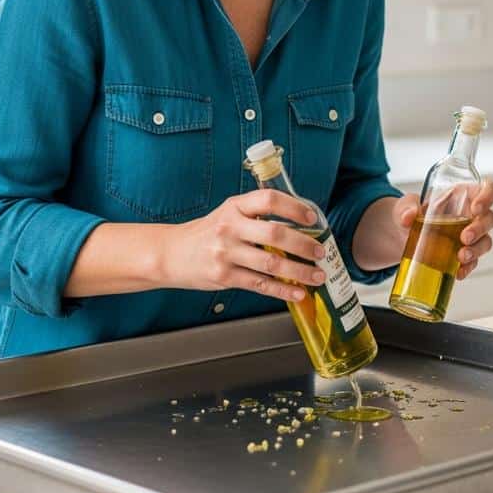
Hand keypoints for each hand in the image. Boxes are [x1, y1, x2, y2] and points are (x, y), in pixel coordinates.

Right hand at [158, 189, 327, 301]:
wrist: (171, 253)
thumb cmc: (207, 233)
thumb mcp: (228, 213)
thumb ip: (257, 215)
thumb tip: (299, 222)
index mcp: (234, 207)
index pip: (269, 200)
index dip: (294, 207)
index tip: (311, 217)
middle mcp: (230, 228)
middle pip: (275, 235)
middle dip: (303, 245)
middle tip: (321, 252)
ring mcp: (226, 253)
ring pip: (271, 264)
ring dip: (299, 272)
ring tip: (317, 275)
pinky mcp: (224, 277)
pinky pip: (260, 285)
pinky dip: (282, 290)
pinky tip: (298, 292)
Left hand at [393, 179, 492, 279]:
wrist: (401, 236)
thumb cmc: (410, 213)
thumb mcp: (404, 206)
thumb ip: (406, 208)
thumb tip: (408, 217)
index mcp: (463, 195)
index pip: (488, 188)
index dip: (488, 196)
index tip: (476, 208)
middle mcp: (471, 214)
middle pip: (489, 218)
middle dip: (480, 229)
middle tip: (464, 237)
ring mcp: (470, 235)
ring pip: (485, 241)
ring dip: (476, 250)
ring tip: (461, 257)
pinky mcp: (464, 253)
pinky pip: (473, 261)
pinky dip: (467, 267)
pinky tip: (458, 272)